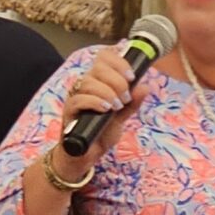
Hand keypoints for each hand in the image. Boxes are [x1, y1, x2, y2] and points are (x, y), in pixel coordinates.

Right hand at [54, 42, 139, 170]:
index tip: (132, 76)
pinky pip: (78, 99)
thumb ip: (132, 103)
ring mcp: (75, 97)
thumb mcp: (121, 118)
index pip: (104, 57)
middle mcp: (85, 85)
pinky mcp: (69, 111)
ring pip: (88, 82)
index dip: (119, 61)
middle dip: (117, 79)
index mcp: (98, 82)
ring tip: (117, 107)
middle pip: (98, 66)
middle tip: (126, 97)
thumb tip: (145, 87)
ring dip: (108, 92)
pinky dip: (95, 102)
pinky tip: (106, 109)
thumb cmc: (100, 133)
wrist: (85, 156)